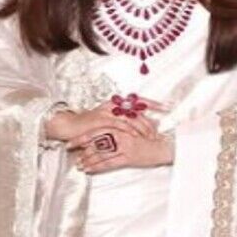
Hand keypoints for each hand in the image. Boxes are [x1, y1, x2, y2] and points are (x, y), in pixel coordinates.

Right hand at [44, 96, 168, 142]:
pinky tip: (136, 136)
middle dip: (150, 118)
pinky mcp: (101, 120)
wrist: (70, 127)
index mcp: (116, 103)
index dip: (152, 103)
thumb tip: (140, 123)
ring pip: (130, 117)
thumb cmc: (89, 126)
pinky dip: (128, 130)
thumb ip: (122, 120)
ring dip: (141, 127)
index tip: (166, 107)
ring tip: (150, 136)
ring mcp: (107, 112)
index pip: (137, 100)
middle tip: (159, 129)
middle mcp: (112, 105)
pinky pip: (118, 124)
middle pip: (137, 108)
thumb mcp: (107, 121)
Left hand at [65, 126, 174, 173]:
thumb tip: (105, 134)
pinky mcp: (128, 157)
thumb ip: (120, 130)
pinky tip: (90, 169)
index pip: (98, 130)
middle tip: (69, 150)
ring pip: (101, 152)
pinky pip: (109, 162)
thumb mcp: (134, 131)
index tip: (72, 139)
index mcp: (121, 126)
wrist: (163, 148)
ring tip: (78, 163)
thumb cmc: (149, 140)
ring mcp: (124, 146)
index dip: (83, 136)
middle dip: (81, 146)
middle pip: (96, 140)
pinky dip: (97, 166)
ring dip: (87, 159)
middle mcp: (121, 135)